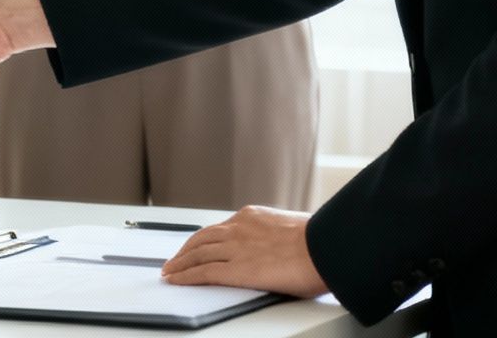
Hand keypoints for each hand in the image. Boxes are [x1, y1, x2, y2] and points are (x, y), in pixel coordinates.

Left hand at [161, 206, 328, 298]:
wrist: (326, 248)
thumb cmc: (320, 243)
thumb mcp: (291, 230)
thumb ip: (275, 237)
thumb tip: (279, 248)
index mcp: (251, 217)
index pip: (219, 228)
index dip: (204, 239)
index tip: (196, 246)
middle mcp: (238, 229)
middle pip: (201, 239)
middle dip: (185, 251)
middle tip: (174, 260)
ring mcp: (234, 248)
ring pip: (196, 254)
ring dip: (179, 264)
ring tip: (170, 271)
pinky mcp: (235, 269)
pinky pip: (202, 272)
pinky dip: (185, 276)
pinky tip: (176, 280)